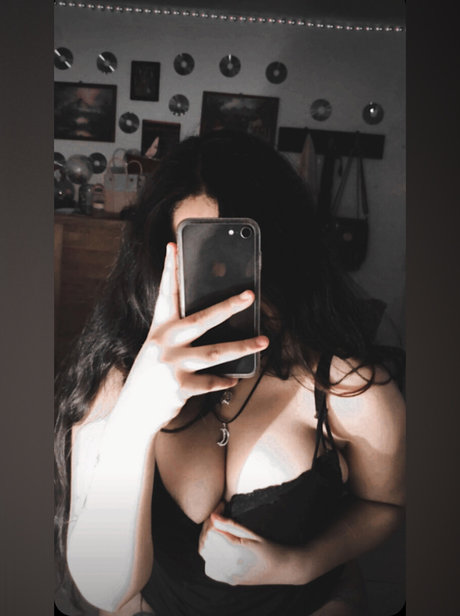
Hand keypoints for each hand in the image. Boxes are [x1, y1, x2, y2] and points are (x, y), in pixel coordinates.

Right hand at [118, 242, 268, 432]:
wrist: (133, 412)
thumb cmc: (150, 376)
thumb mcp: (157, 350)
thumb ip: (178, 334)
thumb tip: (213, 319)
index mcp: (159, 330)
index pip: (165, 294)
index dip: (169, 270)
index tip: (173, 247)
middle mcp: (164, 344)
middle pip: (201, 319)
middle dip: (227, 305)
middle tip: (248, 295)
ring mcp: (172, 366)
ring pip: (215, 352)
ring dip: (243, 346)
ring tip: (263, 341)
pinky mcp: (180, 388)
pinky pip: (211, 382)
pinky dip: (225, 380)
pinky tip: (233, 378)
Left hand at [198, 503, 289, 585]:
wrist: (283, 569)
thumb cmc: (269, 548)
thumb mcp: (251, 534)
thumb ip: (231, 525)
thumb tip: (212, 515)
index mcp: (234, 554)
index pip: (211, 532)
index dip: (213, 517)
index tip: (221, 506)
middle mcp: (227, 567)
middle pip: (206, 543)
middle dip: (209, 526)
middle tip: (219, 514)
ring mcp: (227, 576)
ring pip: (206, 554)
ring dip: (207, 539)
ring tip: (219, 527)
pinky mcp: (228, 580)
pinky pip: (210, 567)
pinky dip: (209, 554)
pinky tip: (218, 544)